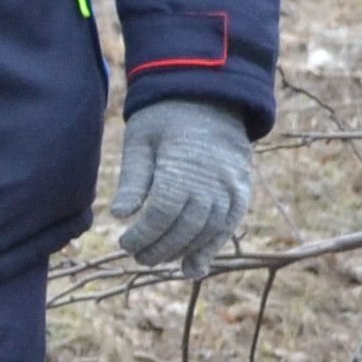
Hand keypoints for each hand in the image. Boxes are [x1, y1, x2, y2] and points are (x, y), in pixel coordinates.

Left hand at [109, 99, 253, 268]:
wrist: (210, 95)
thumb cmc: (166, 117)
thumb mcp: (141, 140)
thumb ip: (133, 179)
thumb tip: (119, 215)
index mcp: (182, 169)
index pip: (160, 216)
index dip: (142, 235)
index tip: (124, 242)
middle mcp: (211, 183)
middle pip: (183, 230)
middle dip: (158, 249)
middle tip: (137, 255)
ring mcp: (231, 188)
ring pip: (206, 233)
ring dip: (181, 252)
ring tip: (159, 259)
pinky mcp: (242, 191)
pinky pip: (227, 228)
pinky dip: (210, 249)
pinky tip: (192, 267)